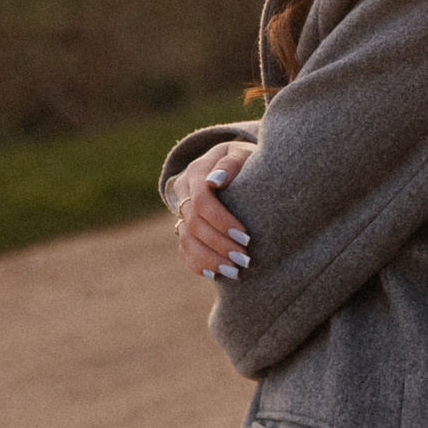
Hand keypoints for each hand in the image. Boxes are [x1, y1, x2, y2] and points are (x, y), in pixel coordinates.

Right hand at [170, 142, 256, 282]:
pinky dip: (197, 263)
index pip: (201, 201)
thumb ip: (231, 164)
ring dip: (209, 258)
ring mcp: (182, 209)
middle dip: (219, 244)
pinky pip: (184, 248)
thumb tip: (215, 182)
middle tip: (244, 260)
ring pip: (186, 239)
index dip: (221, 221)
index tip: (246, 238)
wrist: (234, 162)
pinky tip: (215, 274)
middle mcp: (184, 191)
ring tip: (234, 272)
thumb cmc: (246, 157)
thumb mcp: (242, 153)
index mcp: (197, 171)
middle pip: (194, 224)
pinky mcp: (185, 223)